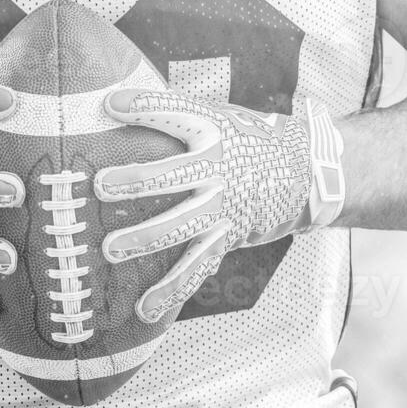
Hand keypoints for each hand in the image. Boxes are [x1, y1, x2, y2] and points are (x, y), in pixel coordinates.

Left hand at [95, 90, 345, 322]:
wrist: (305, 173)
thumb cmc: (248, 140)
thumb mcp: (220, 117)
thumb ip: (175, 112)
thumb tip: (113, 98)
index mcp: (215, 133)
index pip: (178, 115)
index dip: (146, 108)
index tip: (113, 104)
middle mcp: (219, 171)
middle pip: (175, 176)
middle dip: (138, 182)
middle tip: (101, 186)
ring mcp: (223, 208)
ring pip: (182, 226)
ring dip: (146, 238)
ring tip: (111, 249)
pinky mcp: (225, 237)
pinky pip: (197, 267)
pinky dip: (171, 290)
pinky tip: (144, 308)